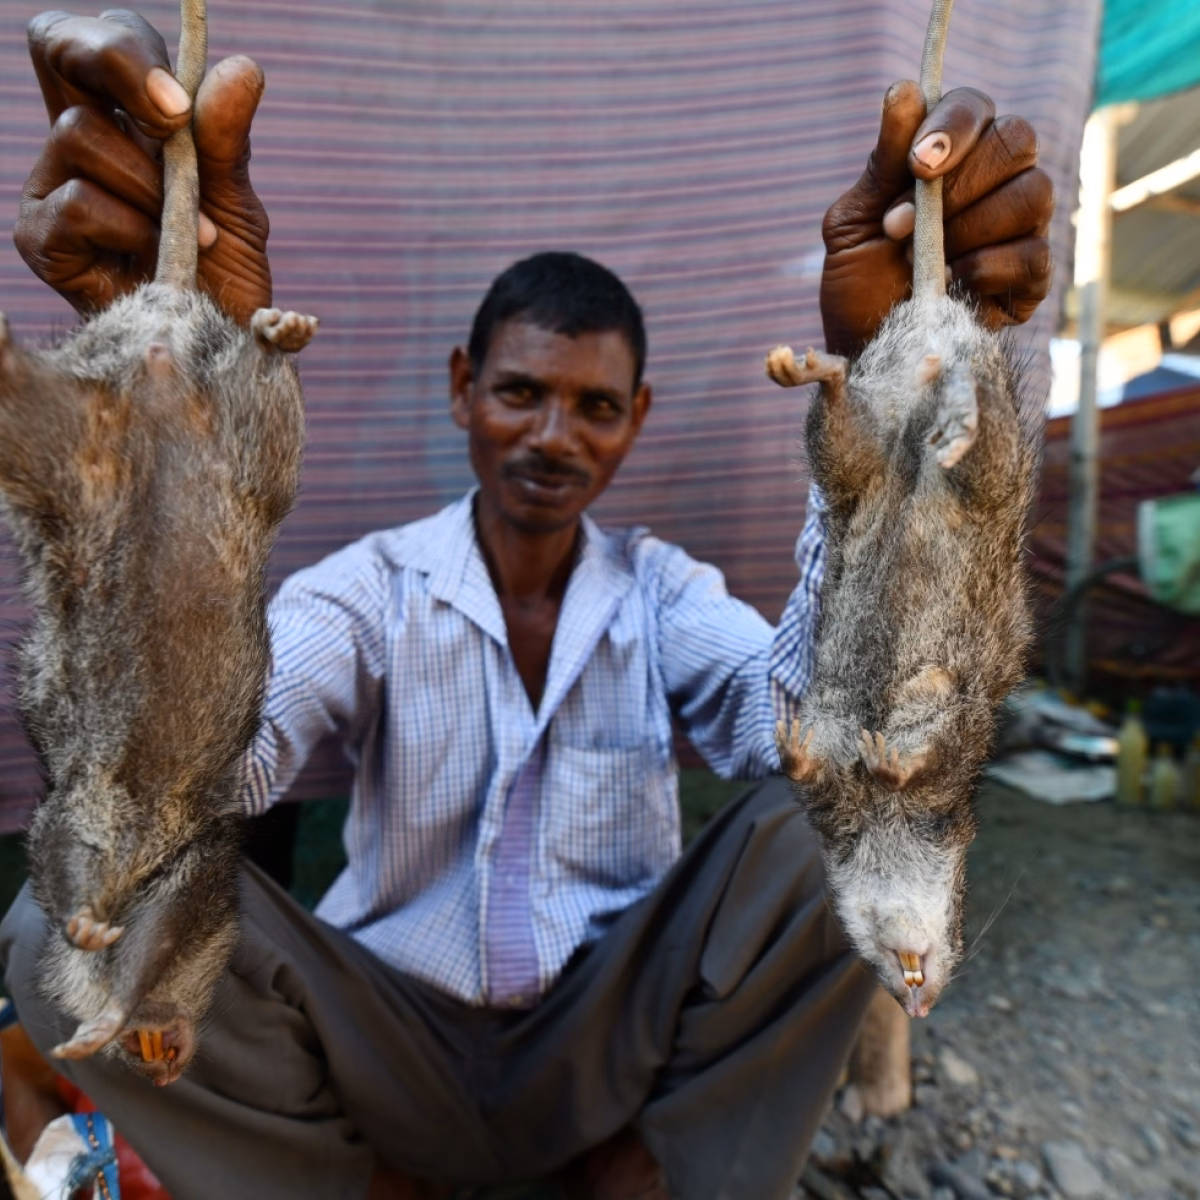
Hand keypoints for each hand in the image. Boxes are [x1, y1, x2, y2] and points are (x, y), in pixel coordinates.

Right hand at [14, 9, 271, 322]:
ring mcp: (50, 186)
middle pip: (53, 42)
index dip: (129, 44)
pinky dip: (132, 230)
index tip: (181, 101)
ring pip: (81, 134)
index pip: (100, 37)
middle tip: (173, 123)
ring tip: (188, 235)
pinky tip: (157, 261)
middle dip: (117, 66)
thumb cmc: (223, 277)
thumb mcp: (237, 203)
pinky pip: (77, 202)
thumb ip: (228, 140)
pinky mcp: (41, 240)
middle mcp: (76, 142)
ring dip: (150, 186)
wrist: (218, 350)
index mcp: (122, 119)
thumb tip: (242, 68)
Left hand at [820, 80, 1053, 356]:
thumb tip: (903, 91)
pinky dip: (984, 269)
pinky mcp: (1031, 280)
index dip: (954, 126)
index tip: (916, 164)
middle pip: (1017, 140)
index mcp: (953, 157)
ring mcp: (1021, 229)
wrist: (865, 352)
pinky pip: (1032, 255)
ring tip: (919, 263)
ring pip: (1034, 193)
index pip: (977, 108)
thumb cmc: (858, 285)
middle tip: (904, 228)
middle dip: (958, 184)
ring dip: (968, 229)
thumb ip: (880, 162)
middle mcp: (997, 182)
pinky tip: (949, 285)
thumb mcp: (852, 223)